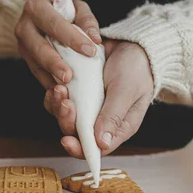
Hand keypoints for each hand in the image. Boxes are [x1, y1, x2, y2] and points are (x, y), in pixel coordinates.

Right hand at [15, 0, 100, 89]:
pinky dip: (48, 82)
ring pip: (35, 63)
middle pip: (39, 48)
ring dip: (50, 77)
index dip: (72, 38)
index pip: (55, 24)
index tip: (90, 51)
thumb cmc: (63, 11)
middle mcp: (25, 27)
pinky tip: (59, 91)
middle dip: (54, 63)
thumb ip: (86, 21)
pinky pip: (37, 73)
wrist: (42, 14)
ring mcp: (22, 45)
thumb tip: (95, 39)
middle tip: (68, 76)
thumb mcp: (76, 8)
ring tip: (64, 88)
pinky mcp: (26, 59)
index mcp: (37, 8)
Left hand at [46, 40, 153, 156]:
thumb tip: (101, 144)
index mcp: (118, 128)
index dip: (79, 149)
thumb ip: (113, 116)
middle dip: (66, 120)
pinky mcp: (78, 94)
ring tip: (59, 89)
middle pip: (76, 133)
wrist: (133, 43)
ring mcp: (88, 108)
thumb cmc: (137, 68)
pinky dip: (55, 95)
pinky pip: (61, 101)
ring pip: (65, 118)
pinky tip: (56, 85)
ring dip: (58, 107)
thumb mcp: (126, 91)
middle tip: (66, 102)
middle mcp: (101, 122)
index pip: (96, 149)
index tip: (67, 140)